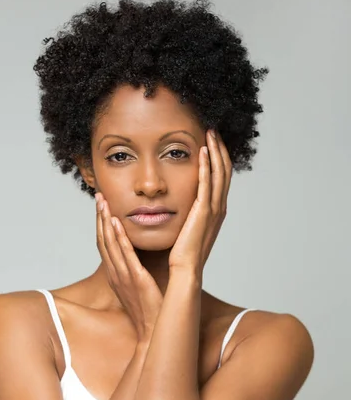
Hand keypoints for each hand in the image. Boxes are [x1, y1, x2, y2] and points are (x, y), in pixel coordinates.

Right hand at [95, 193, 162, 341]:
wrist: (153, 332)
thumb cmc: (148, 311)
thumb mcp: (137, 287)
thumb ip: (135, 270)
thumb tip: (137, 258)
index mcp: (115, 274)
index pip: (104, 244)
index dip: (101, 224)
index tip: (102, 205)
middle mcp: (115, 274)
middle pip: (103, 240)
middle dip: (100, 217)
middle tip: (98, 196)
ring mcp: (123, 277)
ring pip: (110, 245)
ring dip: (106, 222)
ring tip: (104, 203)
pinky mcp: (136, 280)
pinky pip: (126, 256)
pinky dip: (120, 239)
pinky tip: (118, 223)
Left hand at [168, 129, 231, 275]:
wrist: (184, 270)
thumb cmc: (182, 253)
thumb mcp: (187, 227)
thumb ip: (187, 213)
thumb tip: (176, 202)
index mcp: (215, 210)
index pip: (220, 177)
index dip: (218, 158)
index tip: (211, 141)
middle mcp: (218, 208)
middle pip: (224, 171)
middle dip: (220, 149)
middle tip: (213, 129)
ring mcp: (213, 210)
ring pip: (219, 173)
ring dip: (215, 152)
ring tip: (210, 133)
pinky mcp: (203, 213)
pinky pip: (206, 184)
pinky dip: (206, 167)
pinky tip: (202, 152)